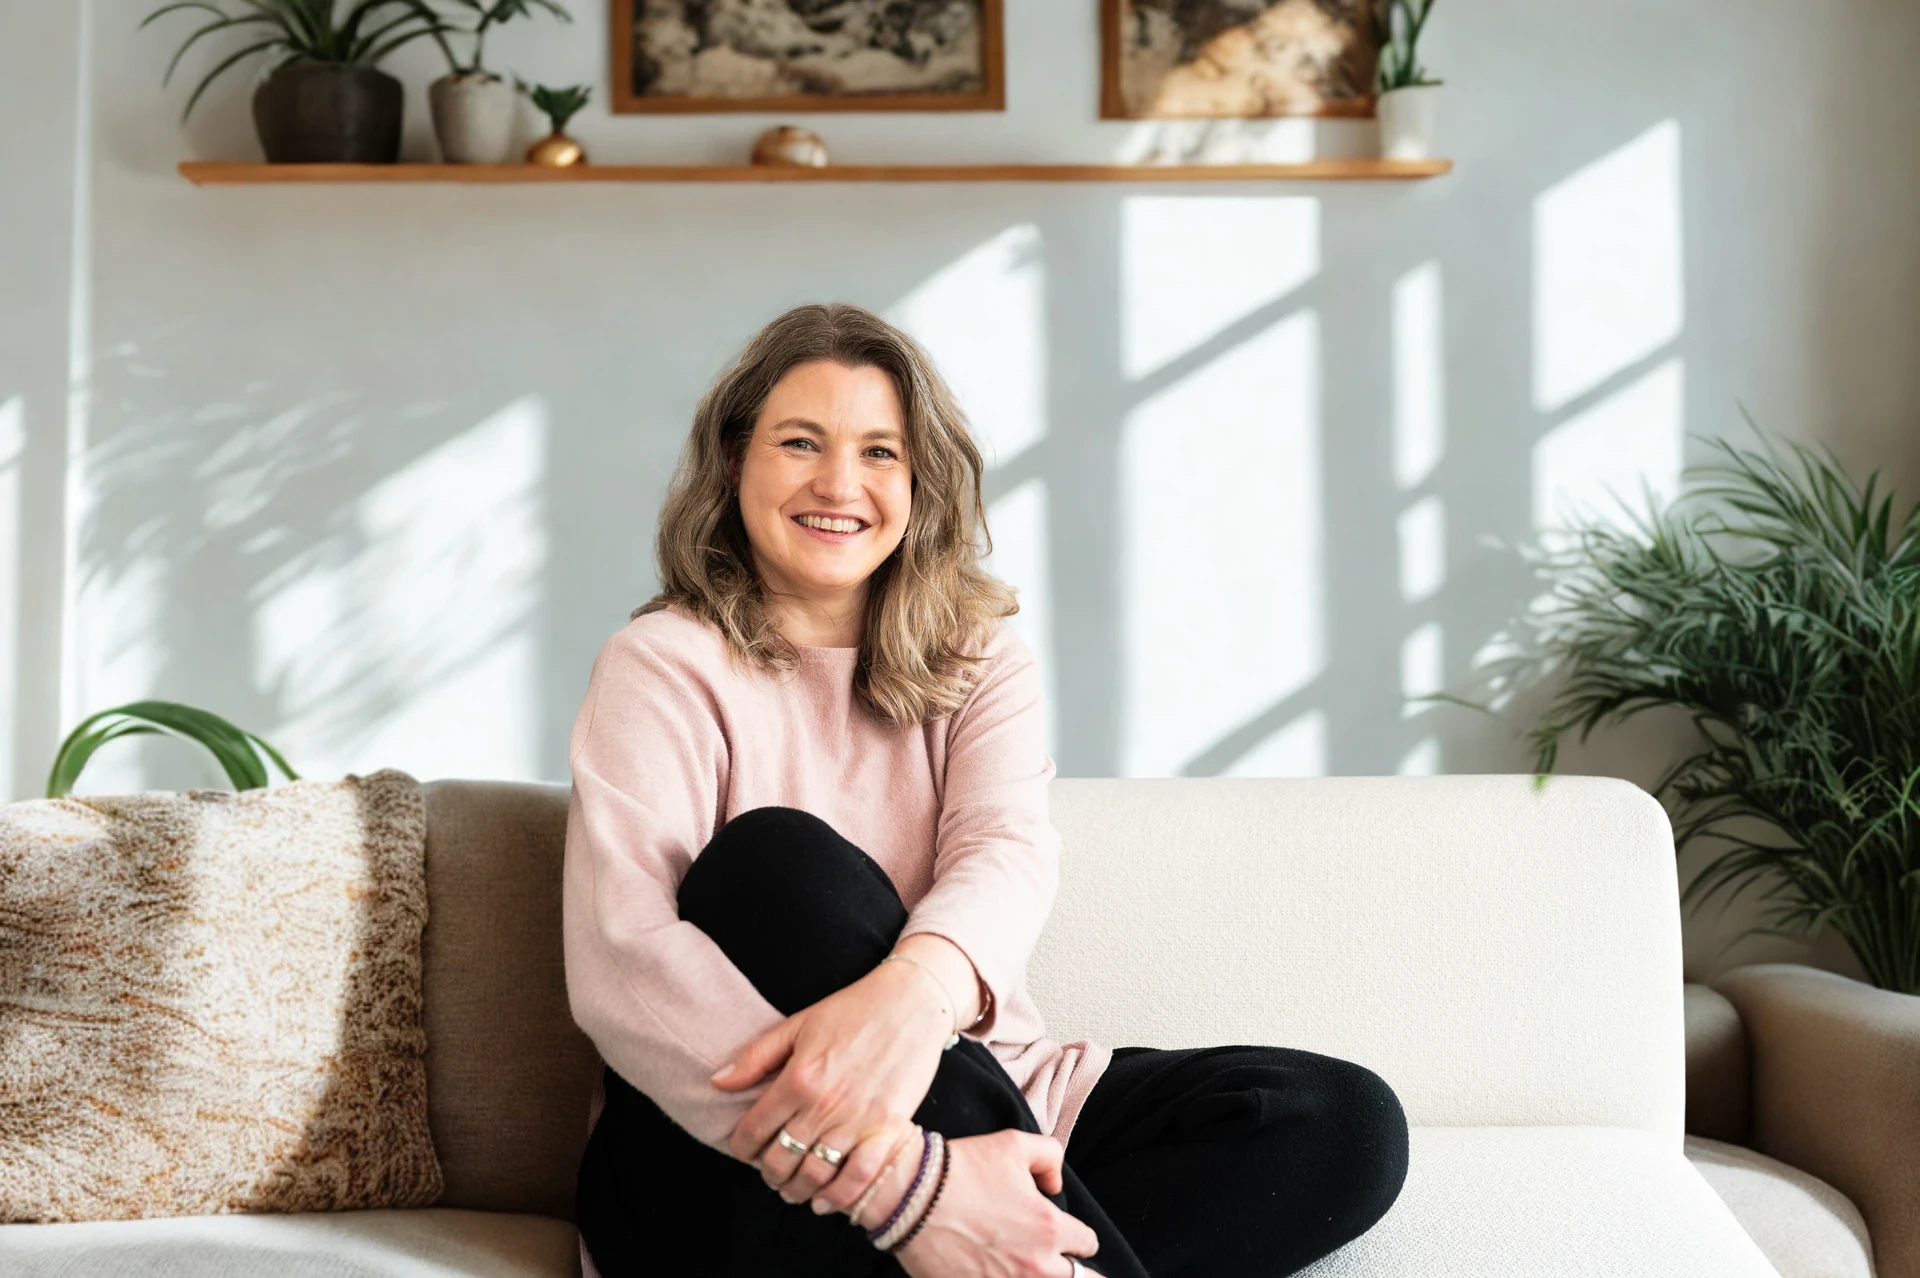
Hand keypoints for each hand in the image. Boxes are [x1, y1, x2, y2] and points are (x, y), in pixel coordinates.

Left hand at [714, 953, 955, 1203]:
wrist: (911, 1002)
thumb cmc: (852, 1009)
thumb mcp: (798, 1024)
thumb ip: (755, 1057)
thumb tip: (717, 1082)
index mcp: (798, 1079)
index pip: (753, 1131)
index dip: (740, 1148)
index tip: (743, 1150)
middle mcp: (824, 1105)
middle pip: (780, 1160)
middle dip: (768, 1172)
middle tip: (770, 1170)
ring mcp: (857, 1120)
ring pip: (814, 1175)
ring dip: (796, 1189)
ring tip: (792, 1187)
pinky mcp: (889, 1129)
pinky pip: (859, 1177)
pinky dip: (838, 1197)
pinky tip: (824, 1201)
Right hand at [896, 1131, 1098, 1277]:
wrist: (909, 1195)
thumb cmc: (962, 1168)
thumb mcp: (1014, 1144)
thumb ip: (1050, 1157)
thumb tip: (1054, 1184)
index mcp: (1050, 1228)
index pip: (1087, 1245)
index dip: (1076, 1237)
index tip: (1063, 1234)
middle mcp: (1035, 1266)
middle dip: (1063, 1265)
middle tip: (1044, 1254)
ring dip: (1034, 1273)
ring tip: (1017, 1264)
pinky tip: (991, 1270)